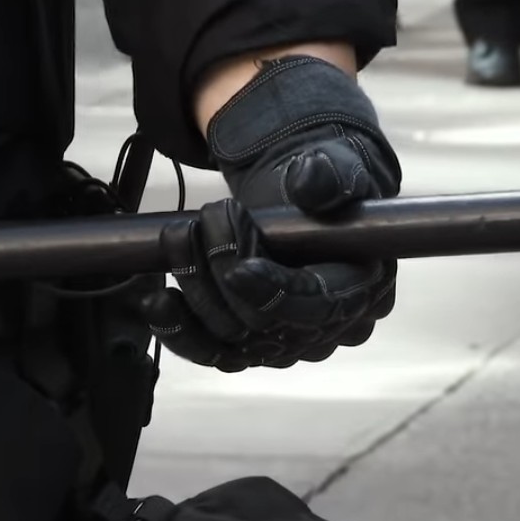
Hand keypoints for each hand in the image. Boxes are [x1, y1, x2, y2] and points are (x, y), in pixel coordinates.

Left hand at [143, 56, 401, 371]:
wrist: (300, 197)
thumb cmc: (325, 188)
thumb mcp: (338, 168)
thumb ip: (331, 175)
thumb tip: (312, 180)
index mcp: (364, 289)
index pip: (319, 307)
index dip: (275, 293)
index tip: (237, 269)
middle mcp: (330, 329)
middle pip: (269, 328)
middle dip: (223, 276)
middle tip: (200, 225)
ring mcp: (289, 342)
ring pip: (235, 342)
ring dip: (196, 295)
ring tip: (176, 243)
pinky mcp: (252, 345)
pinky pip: (213, 352)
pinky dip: (179, 330)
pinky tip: (156, 302)